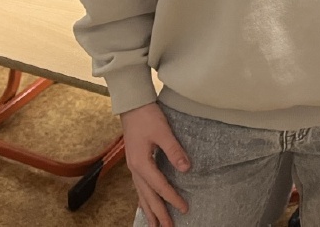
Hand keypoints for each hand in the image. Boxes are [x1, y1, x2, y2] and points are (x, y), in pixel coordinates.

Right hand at [120, 103, 190, 226]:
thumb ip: (175, 150)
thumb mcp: (163, 132)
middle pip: (148, 196)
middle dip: (158, 213)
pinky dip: (143, 198)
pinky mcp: (135, 161)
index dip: (172, 198)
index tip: (184, 208)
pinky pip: (139, 186)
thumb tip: (186, 168)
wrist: (132, 105)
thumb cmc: (147, 116)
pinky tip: (145, 204)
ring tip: (154, 225)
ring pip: (141, 194)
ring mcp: (133, 166)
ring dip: (149, 209)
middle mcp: (135, 169)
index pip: (160, 186)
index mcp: (141, 163)